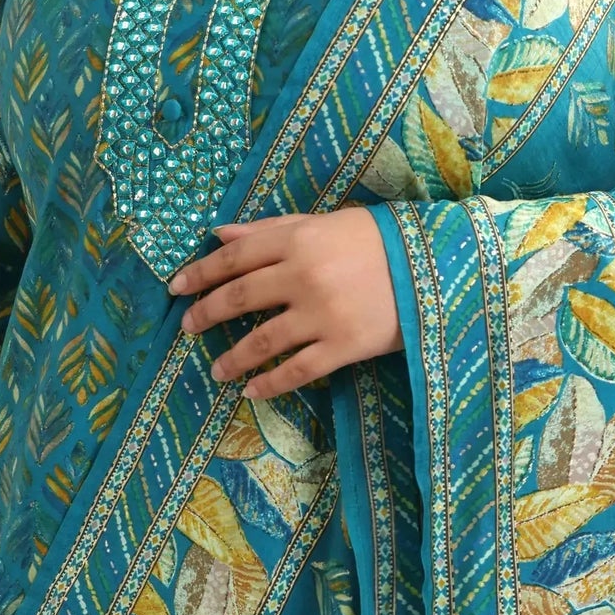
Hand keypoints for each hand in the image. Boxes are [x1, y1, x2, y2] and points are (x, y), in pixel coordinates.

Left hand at [168, 208, 402, 399]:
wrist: (438, 266)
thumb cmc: (379, 240)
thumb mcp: (325, 223)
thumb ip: (272, 230)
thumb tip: (219, 235)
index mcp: (297, 240)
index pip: (234, 258)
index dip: (200, 273)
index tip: (176, 288)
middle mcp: (303, 276)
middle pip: (240, 298)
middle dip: (206, 314)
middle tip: (187, 328)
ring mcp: (322, 314)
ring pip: (262, 341)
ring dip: (232, 357)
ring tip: (216, 370)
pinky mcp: (343, 346)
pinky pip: (297, 370)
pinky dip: (270, 384)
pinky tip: (253, 391)